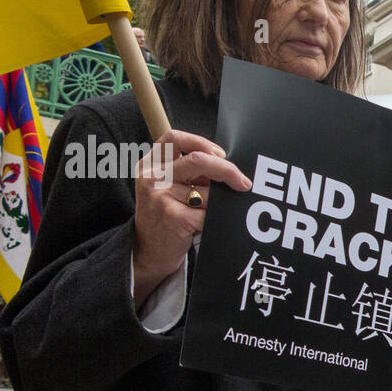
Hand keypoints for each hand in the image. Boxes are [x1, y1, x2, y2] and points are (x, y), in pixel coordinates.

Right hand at [132, 130, 250, 306]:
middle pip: (198, 160)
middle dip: (227, 170)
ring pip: (208, 193)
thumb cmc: (165, 216)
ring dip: (217, 205)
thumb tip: (228, 166)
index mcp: (150, 164)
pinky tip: (204, 227)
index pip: (174, 138)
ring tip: (204, 215)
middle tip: (243, 182)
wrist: (148, 252)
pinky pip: (208, 215)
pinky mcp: (173, 217)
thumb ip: (189, 173)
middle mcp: (152, 177)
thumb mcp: (167, 187)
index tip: (220, 155)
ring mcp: (160, 197)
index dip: (201, 143)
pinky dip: (214, 221)